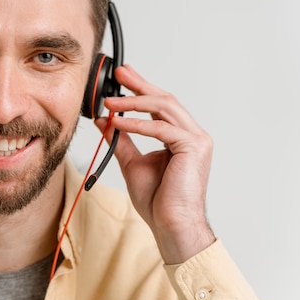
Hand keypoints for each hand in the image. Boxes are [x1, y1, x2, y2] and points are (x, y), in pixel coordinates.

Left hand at [95, 64, 215, 263]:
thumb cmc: (158, 201)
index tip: (122, 77)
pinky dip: (137, 124)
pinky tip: (118, 122)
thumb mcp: (132, 163)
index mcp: (181, 137)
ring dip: (134, 101)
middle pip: (164, 99)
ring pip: (164, 108)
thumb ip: (120, 140)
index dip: (141, 88)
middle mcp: (192, 135)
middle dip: (139, 85)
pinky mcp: (193, 147)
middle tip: (118, 74)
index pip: (160, 105)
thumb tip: (103, 121)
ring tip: (110, 101)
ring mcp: (196, 140)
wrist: (171, 225)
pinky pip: (160, 128)